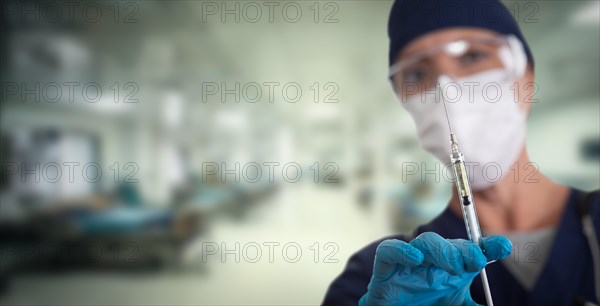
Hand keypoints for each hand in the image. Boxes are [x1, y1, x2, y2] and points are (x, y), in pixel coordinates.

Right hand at [359, 232, 511, 305]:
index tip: (504, 247)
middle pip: (449, 244)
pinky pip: (389, 251)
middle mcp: (431, 262)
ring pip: (424, 242)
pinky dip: (401, 251)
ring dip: (441, 250)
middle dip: (465, 249)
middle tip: (477, 262)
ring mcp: (407, 264)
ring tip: (454, 266)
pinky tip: (416, 259)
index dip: (487, 246)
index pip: (471, 251)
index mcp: (450, 269)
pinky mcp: (384, 269)